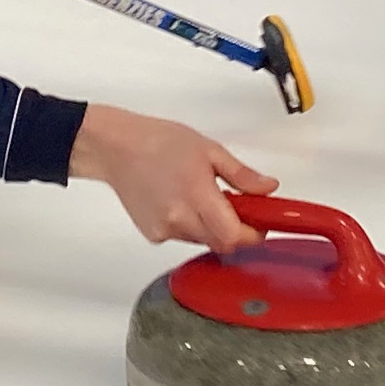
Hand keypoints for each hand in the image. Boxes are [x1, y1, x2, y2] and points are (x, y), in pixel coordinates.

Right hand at [69, 105, 278, 252]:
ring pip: (202, 241)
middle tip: (235, 206)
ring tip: (200, 196)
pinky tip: (178, 202)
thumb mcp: (209, 150)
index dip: (253, 234)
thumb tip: (268, 188)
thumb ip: (242, 175)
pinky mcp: (152, 234)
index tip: (260, 224)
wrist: (117, 148)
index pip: (234, 236)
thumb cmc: (158, 142)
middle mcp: (180, 218)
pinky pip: (181, 238)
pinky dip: (188, 226)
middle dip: (234, 230)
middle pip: (221, 243)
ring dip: (210, 227)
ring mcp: (164, 229)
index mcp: (198, 196)